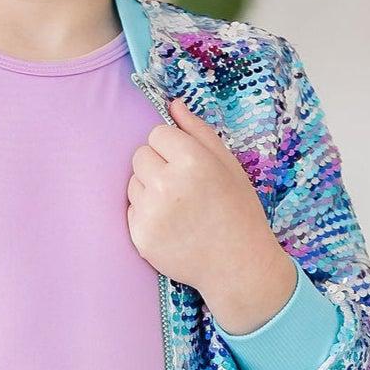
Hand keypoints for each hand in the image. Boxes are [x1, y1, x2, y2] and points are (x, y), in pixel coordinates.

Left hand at [126, 94, 297, 330]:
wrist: (238, 265)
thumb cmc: (238, 211)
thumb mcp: (229, 165)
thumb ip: (198, 131)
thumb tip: (172, 104)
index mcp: (193, 162)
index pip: (157, 133)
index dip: (173, 147)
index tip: (189, 165)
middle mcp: (168, 185)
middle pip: (140, 155)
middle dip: (157, 165)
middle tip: (183, 187)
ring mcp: (151, 213)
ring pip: (133, 182)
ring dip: (149, 189)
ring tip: (179, 207)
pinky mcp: (140, 237)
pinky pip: (132, 210)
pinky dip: (146, 214)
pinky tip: (171, 225)